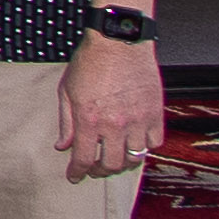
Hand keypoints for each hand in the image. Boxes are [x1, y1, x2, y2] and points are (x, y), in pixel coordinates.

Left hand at [61, 32, 165, 179]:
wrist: (119, 41)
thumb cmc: (91, 61)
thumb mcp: (67, 90)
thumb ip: (66, 122)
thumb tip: (62, 147)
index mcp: (90, 119)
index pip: (84, 159)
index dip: (78, 172)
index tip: (75, 177)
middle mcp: (115, 124)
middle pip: (111, 165)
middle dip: (100, 171)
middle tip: (94, 169)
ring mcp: (138, 120)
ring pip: (135, 158)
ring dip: (123, 163)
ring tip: (115, 159)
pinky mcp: (156, 113)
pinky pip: (155, 142)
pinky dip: (146, 147)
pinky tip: (136, 142)